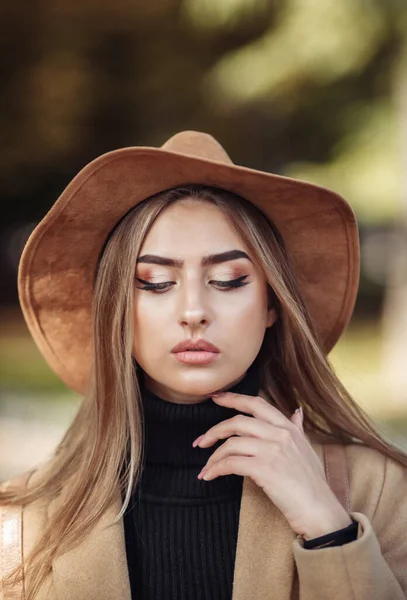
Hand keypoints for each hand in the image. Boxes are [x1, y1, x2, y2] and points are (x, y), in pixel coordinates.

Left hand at [192, 392, 352, 539]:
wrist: (320, 511)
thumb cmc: (313, 484)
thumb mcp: (307, 449)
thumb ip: (297, 428)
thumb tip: (297, 411)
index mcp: (288, 427)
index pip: (256, 404)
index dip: (233, 398)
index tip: (216, 397)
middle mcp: (280, 434)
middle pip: (238, 421)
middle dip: (215, 430)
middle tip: (201, 441)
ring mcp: (272, 450)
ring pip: (231, 443)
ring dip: (213, 456)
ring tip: (206, 467)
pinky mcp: (264, 469)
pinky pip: (231, 463)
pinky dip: (216, 469)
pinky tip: (210, 476)